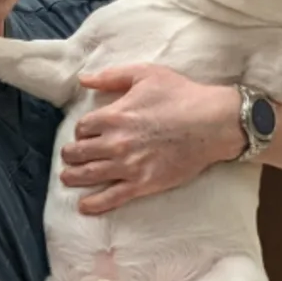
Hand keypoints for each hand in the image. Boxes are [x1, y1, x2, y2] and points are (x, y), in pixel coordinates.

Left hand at [61, 64, 242, 213]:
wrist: (214, 122)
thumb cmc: (181, 94)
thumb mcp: (145, 74)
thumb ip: (111, 76)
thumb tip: (83, 79)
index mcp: (113, 116)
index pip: (82, 128)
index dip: (81, 130)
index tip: (85, 133)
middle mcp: (115, 143)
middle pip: (78, 153)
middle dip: (70, 154)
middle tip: (70, 156)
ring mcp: (128, 166)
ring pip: (88, 175)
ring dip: (73, 177)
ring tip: (67, 178)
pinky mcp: (143, 183)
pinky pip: (112, 197)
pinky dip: (94, 203)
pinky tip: (84, 206)